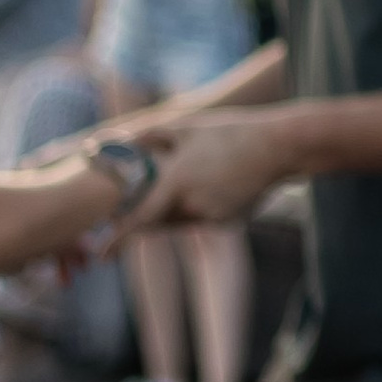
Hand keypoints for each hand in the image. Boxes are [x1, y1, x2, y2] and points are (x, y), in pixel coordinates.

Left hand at [112, 110, 294, 234]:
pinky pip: (202, 218)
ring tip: (199, 176)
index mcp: (177, 179)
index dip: (118, 239)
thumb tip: (124, 140)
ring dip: (175, 207)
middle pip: (157, 221)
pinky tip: (221, 182)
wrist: (278, 148)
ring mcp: (211, 215)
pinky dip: (201, 205)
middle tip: (141, 206)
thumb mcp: (189, 126)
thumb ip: (152, 136)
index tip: (102, 255)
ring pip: (180, 220)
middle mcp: (192, 203)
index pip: (140, 218)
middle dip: (146, 216)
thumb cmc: (231, 131)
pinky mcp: (227, 221)